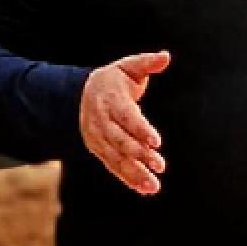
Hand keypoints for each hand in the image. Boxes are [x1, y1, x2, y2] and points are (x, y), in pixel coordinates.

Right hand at [81, 51, 169, 195]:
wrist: (81, 96)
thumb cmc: (113, 80)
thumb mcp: (128, 66)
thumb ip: (147, 62)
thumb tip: (165, 56)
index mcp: (111, 100)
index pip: (126, 117)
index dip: (141, 130)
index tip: (156, 141)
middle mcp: (102, 122)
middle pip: (121, 141)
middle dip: (140, 154)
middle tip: (160, 164)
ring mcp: (99, 139)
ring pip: (117, 158)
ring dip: (135, 173)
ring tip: (154, 185)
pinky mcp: (100, 151)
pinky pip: (114, 167)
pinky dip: (129, 179)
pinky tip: (145, 189)